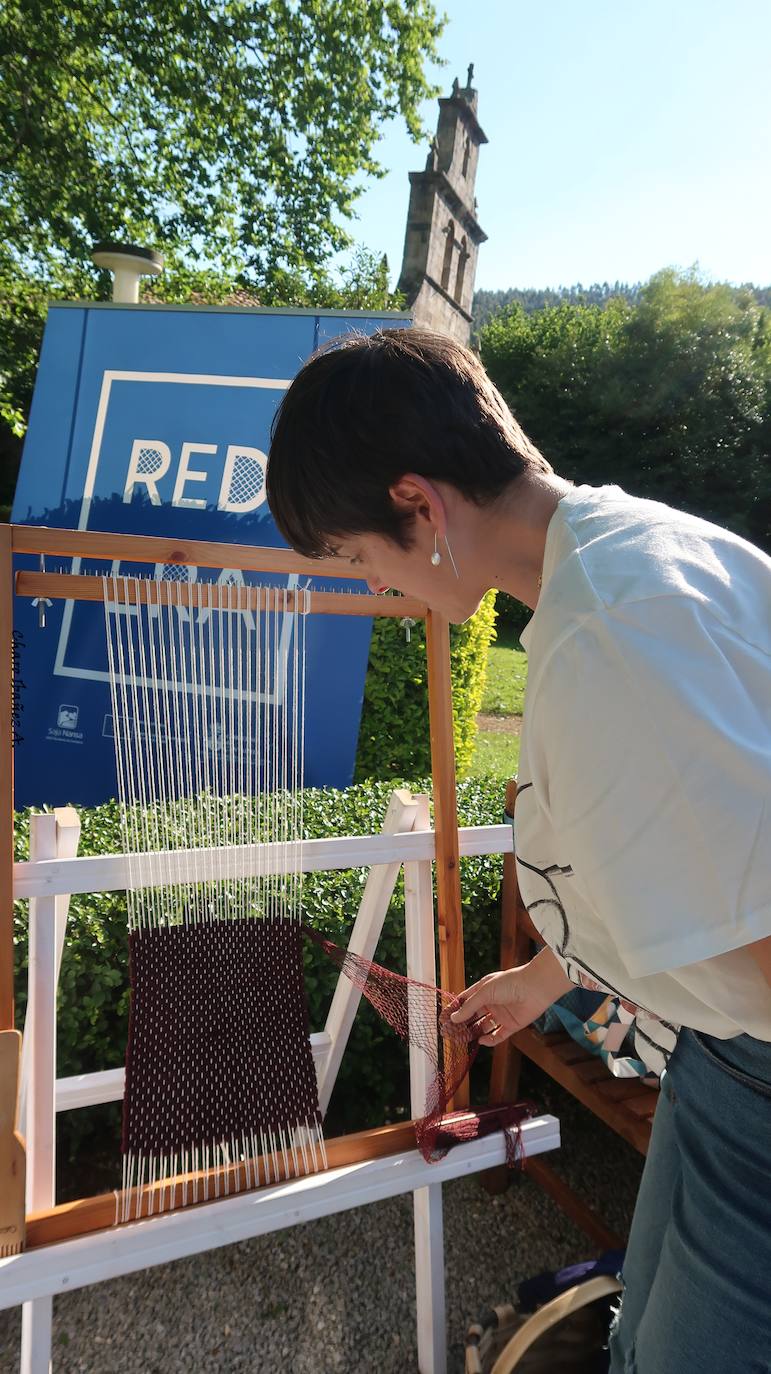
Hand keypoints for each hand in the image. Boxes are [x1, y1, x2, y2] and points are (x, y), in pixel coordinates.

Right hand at [445, 947, 573, 1046]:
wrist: (535, 988)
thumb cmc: (510, 983)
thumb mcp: (485, 992)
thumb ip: (470, 1007)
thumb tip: (455, 1018)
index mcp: (484, 990)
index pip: (465, 1001)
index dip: (454, 1010)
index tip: (443, 1019)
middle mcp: (492, 1003)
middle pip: (473, 1016)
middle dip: (461, 1024)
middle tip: (450, 1033)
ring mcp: (501, 1014)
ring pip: (483, 1027)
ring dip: (473, 1033)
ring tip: (462, 1039)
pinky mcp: (512, 1025)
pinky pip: (498, 1035)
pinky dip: (489, 1040)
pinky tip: (481, 1040)